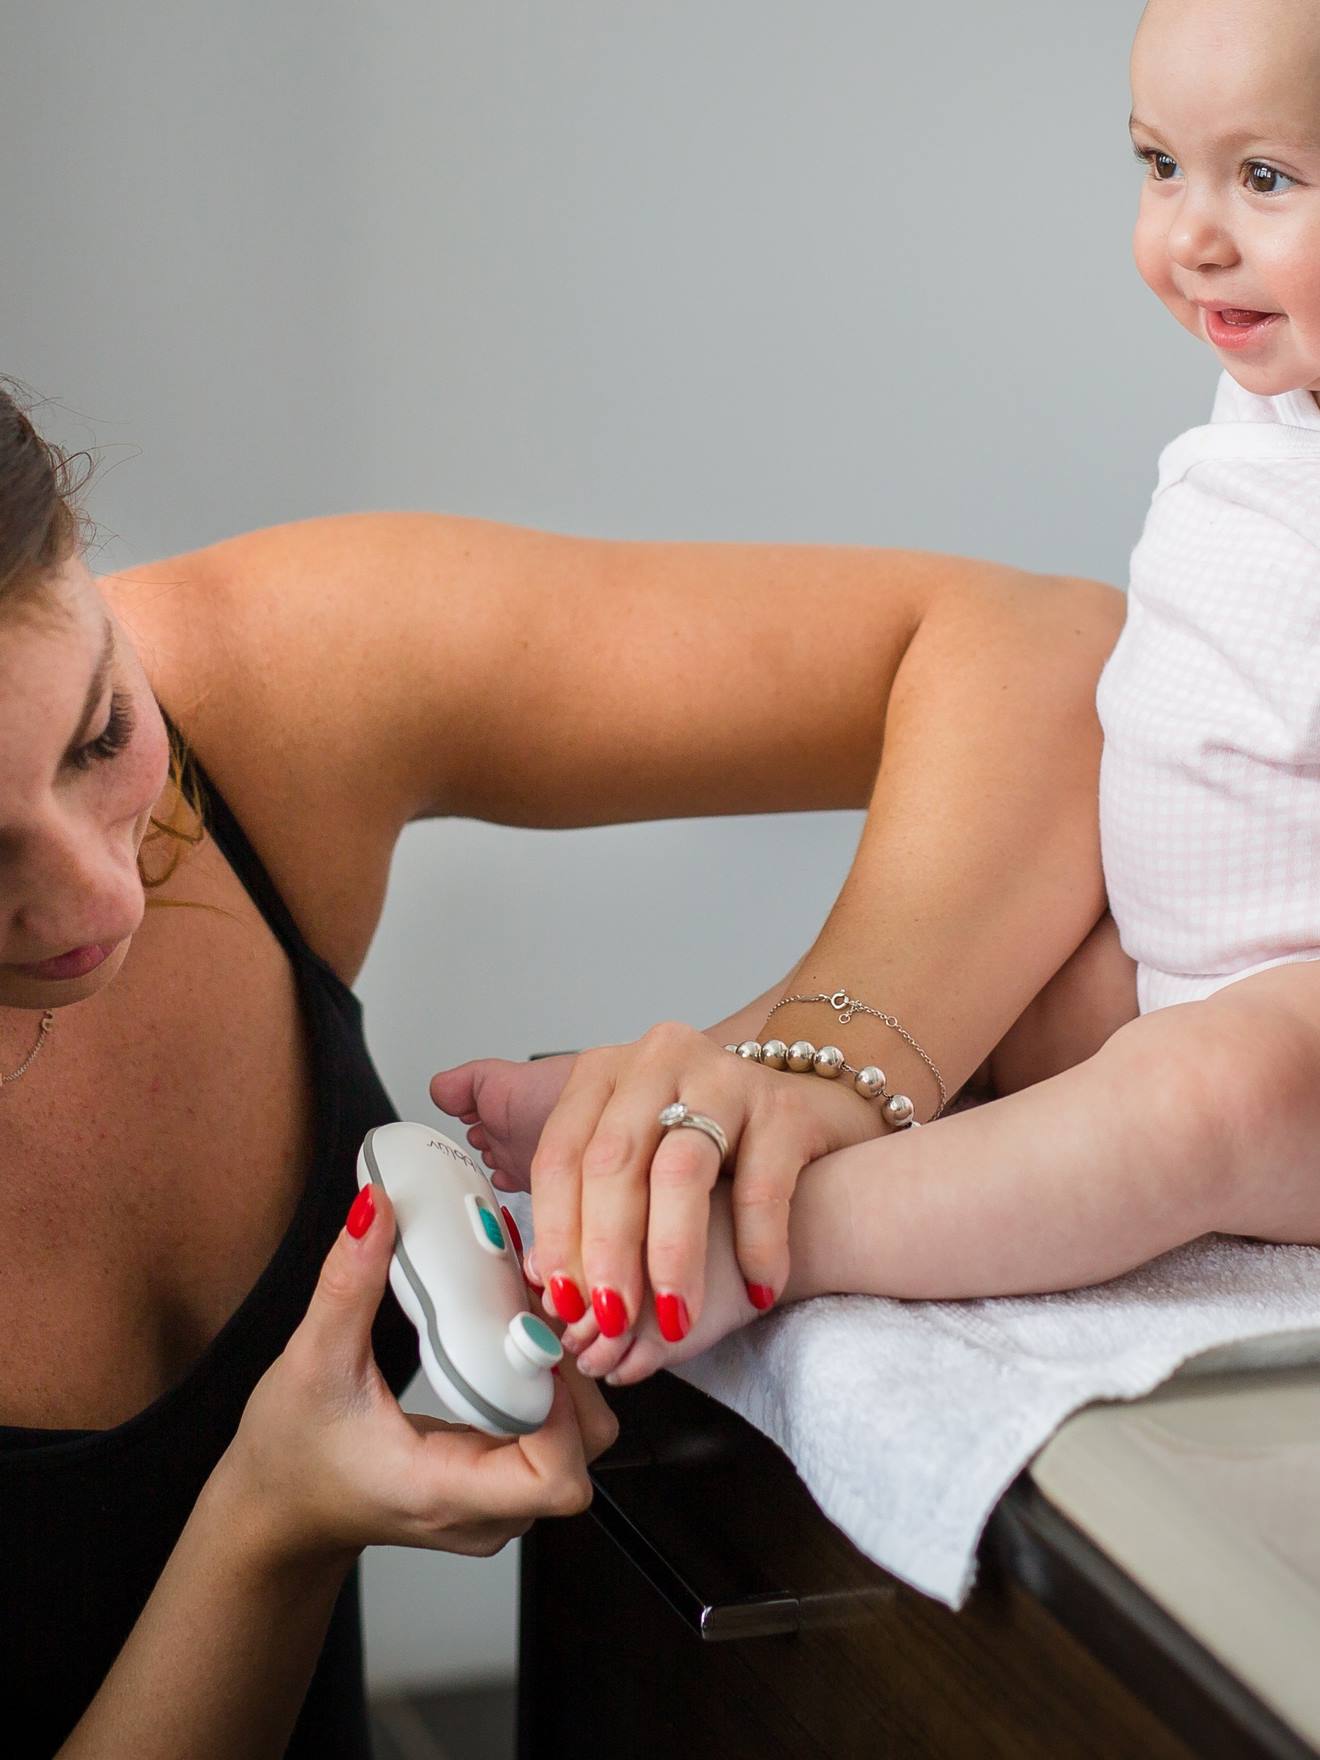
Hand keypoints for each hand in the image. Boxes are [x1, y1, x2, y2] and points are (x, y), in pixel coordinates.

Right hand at [219, 1184, 618, 1570]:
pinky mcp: (497, 1482)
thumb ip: (348, 1284)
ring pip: (579, 1442)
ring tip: (529, 1321)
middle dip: (575, 1376)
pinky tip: (518, 1343)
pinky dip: (549, 1388)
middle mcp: (486, 1510)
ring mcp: (496, 1502)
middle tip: (537, 1314)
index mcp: (445, 1493)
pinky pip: (555, 1436)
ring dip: (567, 1378)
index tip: (532, 1347)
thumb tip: (376, 1210)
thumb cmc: (291, 1455)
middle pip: (584, 1451)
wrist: (279, 1509)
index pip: (556, 1478)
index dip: (564, 1408)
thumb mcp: (312, 1361)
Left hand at [446, 1022, 880, 1377]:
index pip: (562, 1153)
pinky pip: (763, 1183)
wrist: (808, 1112)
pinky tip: (758, 1287)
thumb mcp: (633, 1155)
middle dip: (607, 1249)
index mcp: (604, 1074)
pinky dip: (756, 1243)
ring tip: (674, 1314)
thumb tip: (543, 1278)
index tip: (562, 1298)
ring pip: (681, 1169)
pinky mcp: (784, 1106)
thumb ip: (585, 1203)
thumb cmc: (708, 1147)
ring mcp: (724, 1076)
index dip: (557, 1231)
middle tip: (611, 1316)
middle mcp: (658, 1061)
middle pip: (614, 1159)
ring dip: (672, 1252)